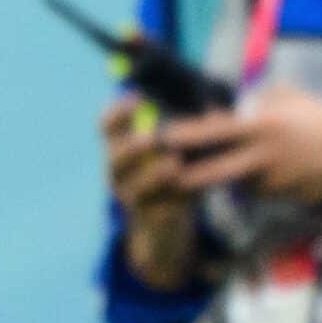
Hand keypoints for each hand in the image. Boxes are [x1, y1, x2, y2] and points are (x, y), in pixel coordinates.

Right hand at [101, 97, 200, 290]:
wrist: (161, 223)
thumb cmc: (169, 172)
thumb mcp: (172, 147)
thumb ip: (183, 129)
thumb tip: (213, 110)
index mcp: (120, 148)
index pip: (108, 126)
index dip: (117, 113)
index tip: (137, 99)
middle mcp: (118, 173)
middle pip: (116, 158)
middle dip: (132, 148)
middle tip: (151, 139)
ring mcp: (130, 198)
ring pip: (136, 187)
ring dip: (153, 176)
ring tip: (173, 164)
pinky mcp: (148, 218)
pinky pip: (159, 208)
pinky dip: (177, 198)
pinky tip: (194, 190)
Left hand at [163, 85, 321, 204]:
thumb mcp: (292, 99)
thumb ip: (256, 103)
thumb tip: (222, 108)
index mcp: (264, 125)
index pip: (215, 131)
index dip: (186, 135)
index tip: (162, 135)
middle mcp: (261, 155)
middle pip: (212, 170)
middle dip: (186, 175)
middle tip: (165, 173)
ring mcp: (266, 179)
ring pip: (231, 179)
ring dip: (226, 174)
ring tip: (245, 159)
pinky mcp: (272, 197)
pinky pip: (249, 188)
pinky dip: (250, 180)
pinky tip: (273, 170)